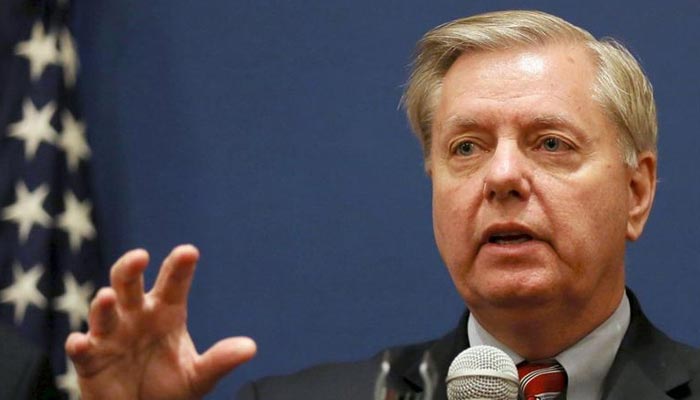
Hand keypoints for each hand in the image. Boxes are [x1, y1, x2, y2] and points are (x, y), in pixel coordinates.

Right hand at [65, 244, 255, 399]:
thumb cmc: (169, 387)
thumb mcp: (199, 377)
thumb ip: (220, 360)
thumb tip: (250, 348)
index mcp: (166, 312)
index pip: (173, 283)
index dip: (179, 267)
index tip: (189, 252)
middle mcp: (136, 316)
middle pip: (130, 284)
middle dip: (131, 268)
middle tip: (140, 256)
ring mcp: (111, 335)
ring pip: (103, 312)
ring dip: (103, 304)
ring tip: (107, 296)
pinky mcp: (90, 360)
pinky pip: (82, 350)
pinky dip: (79, 345)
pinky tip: (80, 341)